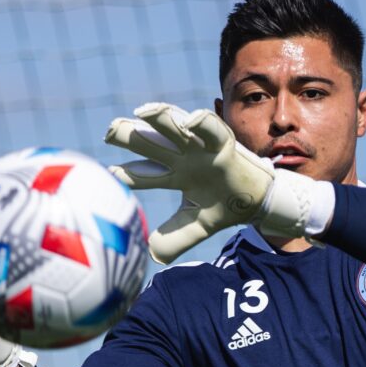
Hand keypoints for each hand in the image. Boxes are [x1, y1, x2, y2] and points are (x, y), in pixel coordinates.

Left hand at [105, 103, 334, 263]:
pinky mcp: (222, 142)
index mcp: (174, 175)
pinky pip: (211, 127)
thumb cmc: (223, 208)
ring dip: (158, 117)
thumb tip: (153, 254)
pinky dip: (201, 121)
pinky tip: (190, 120)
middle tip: (110, 132)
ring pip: (174, 127)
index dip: (127, 173)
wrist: (255, 202)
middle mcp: (182, 156)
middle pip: (150, 142)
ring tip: (141, 112)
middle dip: (129, 134)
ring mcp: (200, 147)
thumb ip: (175, 239)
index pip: (144, 173)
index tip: (110, 174)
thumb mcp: (197, 227)